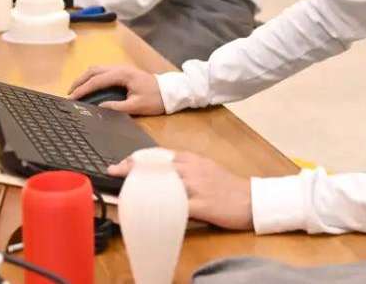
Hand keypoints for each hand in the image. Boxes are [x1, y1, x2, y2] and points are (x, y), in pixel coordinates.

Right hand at [67, 65, 165, 115]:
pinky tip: (89, 86)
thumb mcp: (136, 106)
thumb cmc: (155, 99)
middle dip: (80, 81)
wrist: (171, 92)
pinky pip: (103, 72)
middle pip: (94, 70)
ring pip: (97, 69)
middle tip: (69, 93)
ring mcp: (121, 68)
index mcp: (122, 75)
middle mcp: (120, 68)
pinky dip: (92, 78)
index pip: (97, 80)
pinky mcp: (123, 72)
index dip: (83, 89)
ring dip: (85, 78)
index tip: (72, 98)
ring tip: (76, 90)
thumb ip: (117, 107)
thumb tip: (99, 108)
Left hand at [108, 151, 253, 230]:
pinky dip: (161, 208)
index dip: (136, 158)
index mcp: (191, 159)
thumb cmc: (227, 185)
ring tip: (124, 189)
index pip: (158, 155)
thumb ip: (183, 168)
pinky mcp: (202, 205)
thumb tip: (159, 171)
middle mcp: (191, 169)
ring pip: (163, 182)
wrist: (251, 198)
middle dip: (132, 168)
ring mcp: (196, 186)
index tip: (120, 163)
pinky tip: (148, 211)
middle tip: (113, 171)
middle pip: (156, 165)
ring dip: (142, 186)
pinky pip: (177, 206)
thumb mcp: (205, 168)